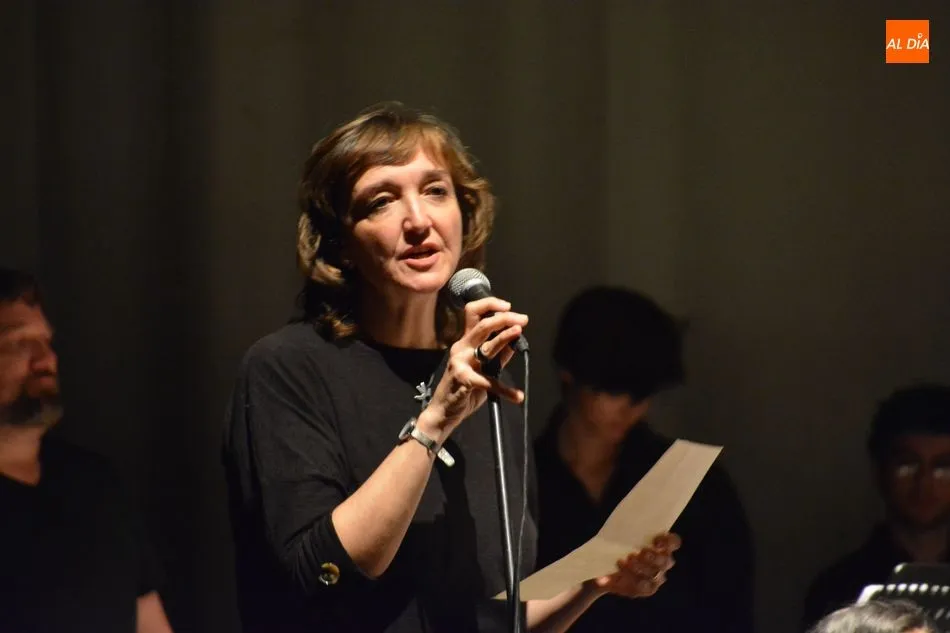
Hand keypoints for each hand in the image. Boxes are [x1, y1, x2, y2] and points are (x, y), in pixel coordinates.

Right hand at [420, 297, 527, 436]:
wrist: (443, 412)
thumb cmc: (463, 389)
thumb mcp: (483, 370)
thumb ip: (498, 357)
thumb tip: (515, 342)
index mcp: (465, 342)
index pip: (473, 314)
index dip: (490, 305)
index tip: (509, 307)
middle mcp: (461, 348)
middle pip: (482, 324)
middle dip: (504, 318)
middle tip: (522, 319)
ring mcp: (461, 362)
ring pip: (485, 345)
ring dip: (504, 337)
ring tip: (519, 333)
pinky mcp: (464, 380)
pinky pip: (489, 382)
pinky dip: (505, 390)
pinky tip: (517, 396)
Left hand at [591, 533, 679, 598]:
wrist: (604, 564)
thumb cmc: (618, 544)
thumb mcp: (622, 533)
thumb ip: (630, 528)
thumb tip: (627, 513)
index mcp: (662, 547)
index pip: (673, 542)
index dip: (668, 541)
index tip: (655, 539)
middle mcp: (662, 563)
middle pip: (665, 562)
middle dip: (653, 558)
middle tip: (638, 553)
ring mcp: (654, 579)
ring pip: (652, 576)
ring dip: (638, 569)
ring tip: (621, 562)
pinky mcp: (643, 590)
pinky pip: (637, 588)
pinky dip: (623, 582)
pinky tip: (609, 577)